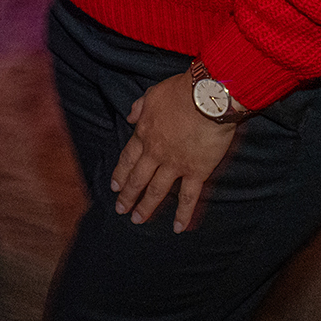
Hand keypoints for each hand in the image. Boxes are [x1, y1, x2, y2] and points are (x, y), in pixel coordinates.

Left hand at [111, 72, 238, 232]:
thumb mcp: (152, 94)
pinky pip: (188, 197)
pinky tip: (178, 227)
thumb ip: (139, 108)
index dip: (120, 173)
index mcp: (144, 134)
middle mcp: (156, 153)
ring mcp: (175, 164)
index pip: (128, 158)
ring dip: (146, 206)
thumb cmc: (180, 92)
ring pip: (157, 190)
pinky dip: (183, 213)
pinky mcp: (196, 172)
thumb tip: (129, 117)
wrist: (206, 98)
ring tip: (137, 220)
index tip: (113, 185)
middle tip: (120, 209)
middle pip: (138, 178)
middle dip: (127, 195)